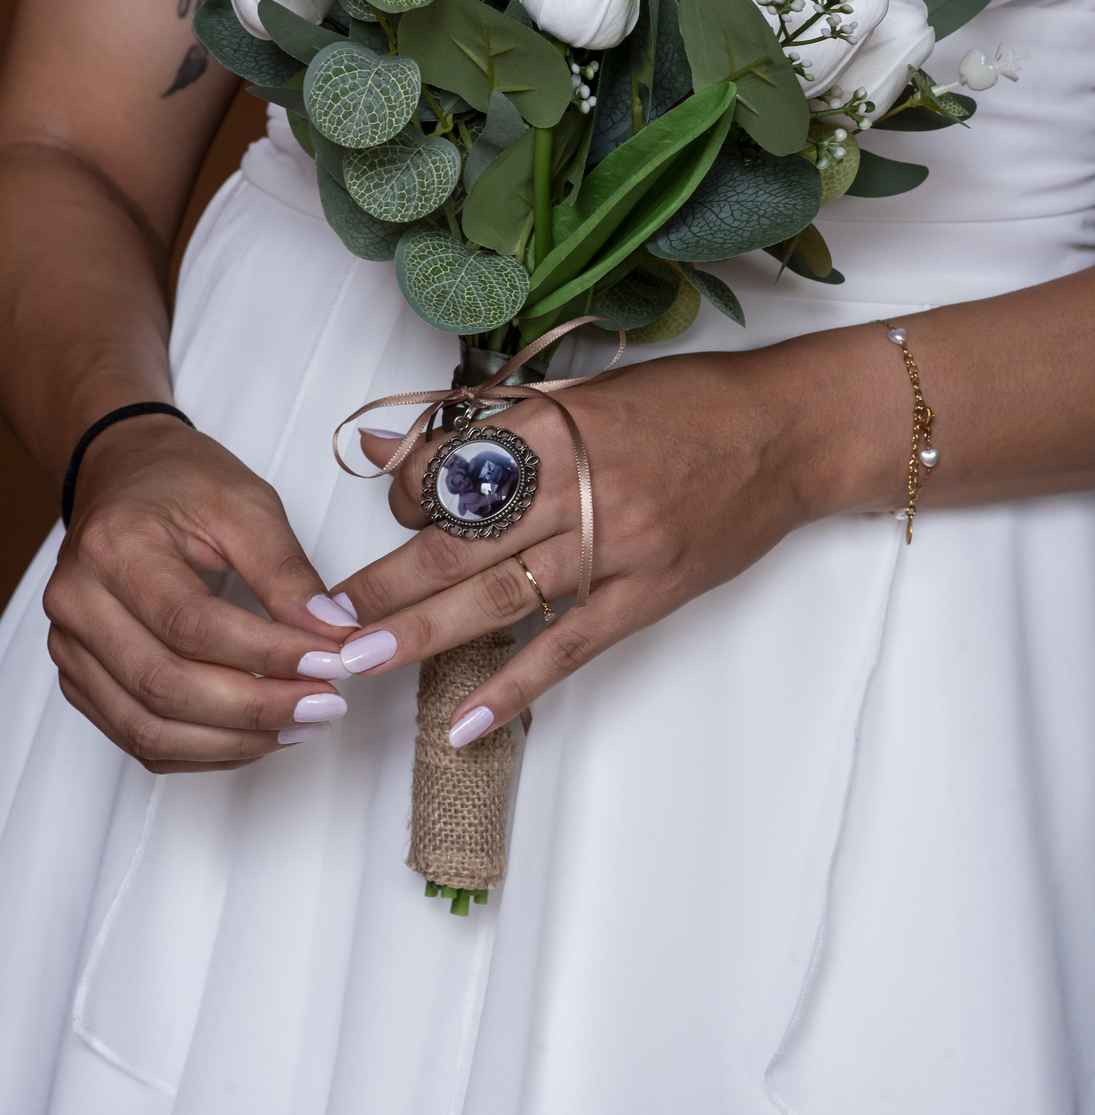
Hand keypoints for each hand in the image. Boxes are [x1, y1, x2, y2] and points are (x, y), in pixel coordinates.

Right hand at [44, 415, 363, 771]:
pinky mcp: (80, 679)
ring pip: (148, 728)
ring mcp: (70, 647)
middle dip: (256, 708)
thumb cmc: (180, 483)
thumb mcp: (246, 504)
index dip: (266, 654)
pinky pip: (139, 738)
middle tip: (325, 704)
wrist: (122, 476)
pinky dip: (204, 751)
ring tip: (301, 725)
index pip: (192, 625)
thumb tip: (332, 635)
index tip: (330, 663)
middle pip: (165, 686)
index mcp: (114, 547)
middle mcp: (77, 602)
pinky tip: (257, 735)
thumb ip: (287, 572)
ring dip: (234, 742)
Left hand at [331, 335, 906, 741]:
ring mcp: (617, 543)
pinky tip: (468, 721)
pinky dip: (515, 685)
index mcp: (557, 420)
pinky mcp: (649, 592)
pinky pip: (570, 646)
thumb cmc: (688, 403)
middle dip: (385, 585)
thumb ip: (491, 425)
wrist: (790, 432)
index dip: (404, 496)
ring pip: (501, 596)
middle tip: (324, 622)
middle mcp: (579, 482)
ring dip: (424, 634)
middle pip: (460, 541)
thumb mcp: (588, 392)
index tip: (385, 518)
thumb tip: (390, 448)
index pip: (451, 467)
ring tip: (362, 664)